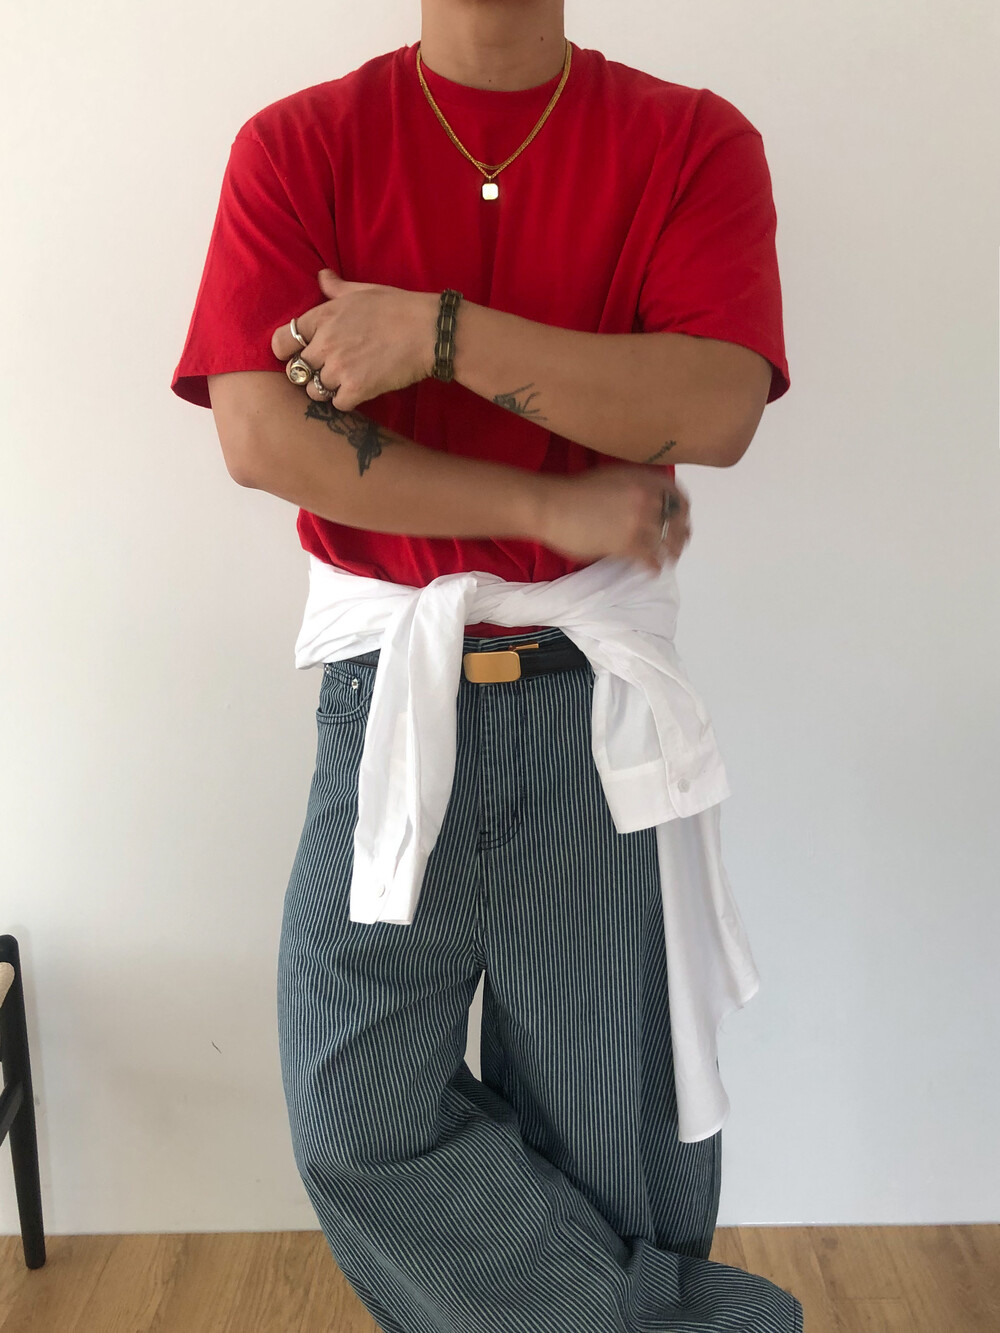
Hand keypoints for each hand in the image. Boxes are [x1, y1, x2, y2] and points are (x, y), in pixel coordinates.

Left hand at [271, 270, 438, 409]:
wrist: (429, 332)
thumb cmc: (398, 308)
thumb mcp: (363, 291)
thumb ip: (336, 288)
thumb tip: (322, 276)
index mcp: (322, 317)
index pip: (281, 342)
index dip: (286, 351)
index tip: (297, 353)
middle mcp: (325, 344)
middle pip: (296, 371)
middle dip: (308, 373)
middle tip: (325, 371)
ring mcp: (339, 369)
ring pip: (314, 391)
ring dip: (326, 389)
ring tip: (343, 381)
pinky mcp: (356, 389)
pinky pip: (337, 404)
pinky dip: (345, 401)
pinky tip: (359, 390)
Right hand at [537, 467, 691, 574]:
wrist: (553, 505)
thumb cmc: (574, 491)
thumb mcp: (611, 477)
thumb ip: (633, 486)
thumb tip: (646, 501)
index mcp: (643, 480)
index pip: (677, 495)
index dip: (683, 509)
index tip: (683, 518)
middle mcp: (646, 499)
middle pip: (676, 520)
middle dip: (680, 534)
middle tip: (680, 544)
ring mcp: (639, 522)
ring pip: (666, 542)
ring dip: (671, 553)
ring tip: (670, 560)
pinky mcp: (627, 544)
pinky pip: (650, 559)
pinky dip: (654, 567)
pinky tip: (653, 571)